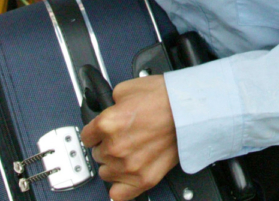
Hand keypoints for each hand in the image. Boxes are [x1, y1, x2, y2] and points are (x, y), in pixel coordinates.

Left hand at [81, 76, 178, 200]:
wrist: (191, 110)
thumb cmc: (166, 97)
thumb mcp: (127, 89)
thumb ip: (110, 104)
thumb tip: (106, 112)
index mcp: (107, 123)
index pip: (87, 136)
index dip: (96, 132)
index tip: (102, 133)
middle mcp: (115, 147)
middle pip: (97, 154)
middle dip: (107, 145)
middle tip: (124, 137)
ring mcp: (129, 166)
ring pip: (106, 173)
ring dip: (114, 164)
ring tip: (129, 152)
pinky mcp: (144, 179)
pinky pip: (119, 194)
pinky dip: (120, 186)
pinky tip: (126, 175)